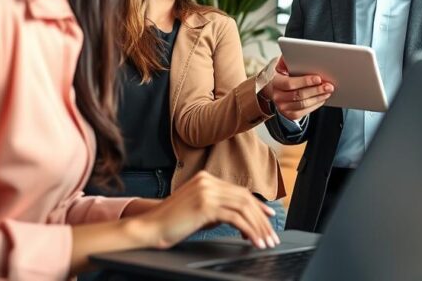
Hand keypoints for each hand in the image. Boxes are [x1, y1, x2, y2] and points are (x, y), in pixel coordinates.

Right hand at [136, 172, 277, 249]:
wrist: (149, 227)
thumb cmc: (172, 222)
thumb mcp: (199, 210)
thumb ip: (218, 209)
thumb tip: (242, 220)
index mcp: (206, 179)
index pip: (239, 191)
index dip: (257, 205)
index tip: (269, 216)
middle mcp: (208, 181)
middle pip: (245, 199)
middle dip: (261, 219)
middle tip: (272, 235)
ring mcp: (206, 192)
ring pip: (243, 207)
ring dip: (258, 226)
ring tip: (265, 241)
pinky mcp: (205, 205)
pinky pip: (235, 218)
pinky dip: (248, 230)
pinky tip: (253, 241)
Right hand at [262, 57, 334, 120]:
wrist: (274, 89)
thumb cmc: (282, 74)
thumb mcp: (281, 64)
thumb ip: (288, 58)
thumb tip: (298, 51)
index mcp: (274, 82)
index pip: (290, 83)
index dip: (305, 81)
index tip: (318, 78)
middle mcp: (277, 96)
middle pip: (299, 95)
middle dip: (316, 90)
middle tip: (329, 85)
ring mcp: (282, 107)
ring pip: (303, 104)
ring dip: (318, 98)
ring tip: (328, 91)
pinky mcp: (289, 114)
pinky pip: (304, 112)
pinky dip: (315, 105)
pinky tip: (322, 98)